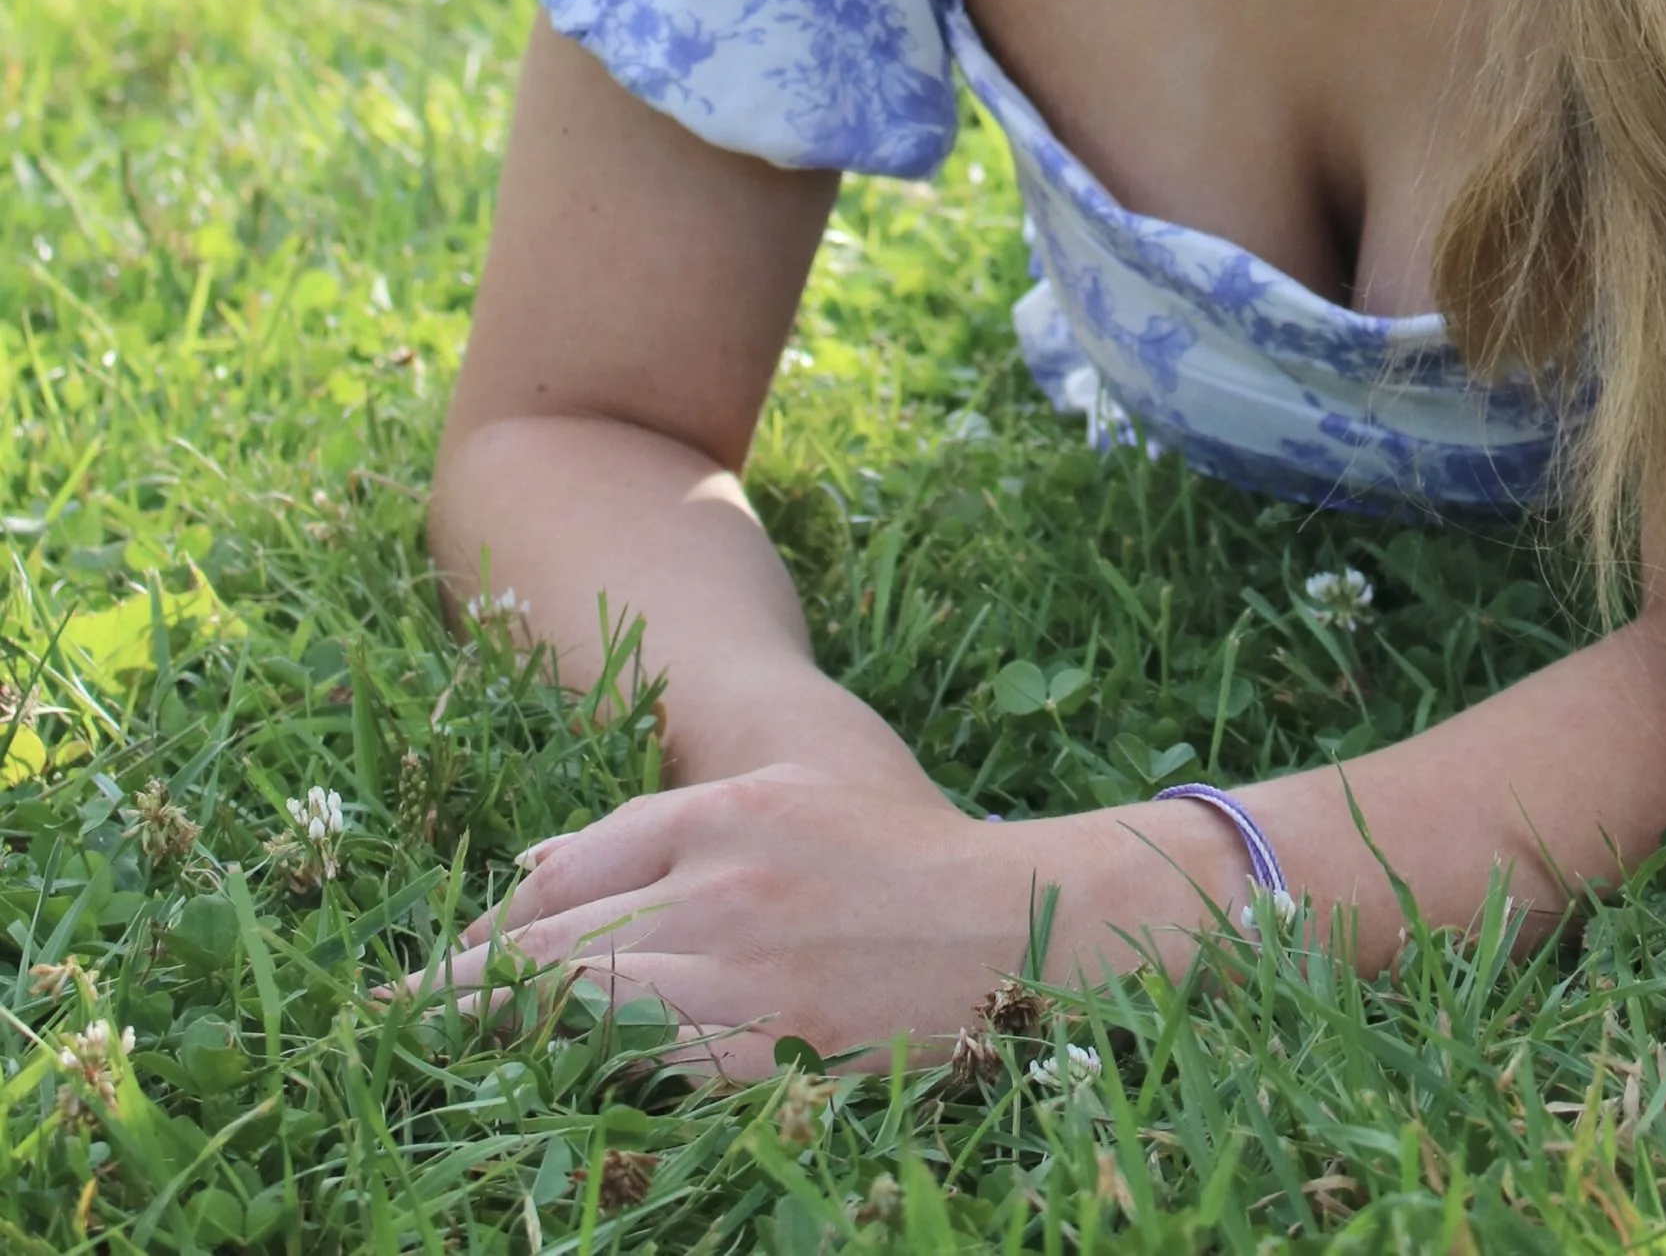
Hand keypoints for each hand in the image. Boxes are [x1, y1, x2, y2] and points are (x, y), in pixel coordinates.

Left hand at [424, 767, 1236, 1076]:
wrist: (1028, 928)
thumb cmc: (907, 857)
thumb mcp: (787, 798)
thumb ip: (663, 828)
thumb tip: (532, 880)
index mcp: (728, 813)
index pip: (569, 875)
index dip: (488, 928)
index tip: (432, 970)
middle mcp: (721, 890)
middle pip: (553, 948)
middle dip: (458, 993)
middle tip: (382, 1030)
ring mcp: (742, 980)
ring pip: (581, 1017)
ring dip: (495, 1048)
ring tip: (425, 1075)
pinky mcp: (765, 1063)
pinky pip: (646, 1084)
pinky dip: (582, 1100)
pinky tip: (535, 1121)